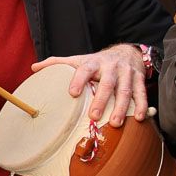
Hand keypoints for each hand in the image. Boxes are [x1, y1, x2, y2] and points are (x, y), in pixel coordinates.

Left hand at [32, 44, 148, 125]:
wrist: (126, 51)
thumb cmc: (98, 61)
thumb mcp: (79, 60)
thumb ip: (57, 63)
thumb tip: (34, 68)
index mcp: (93, 62)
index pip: (84, 69)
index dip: (78, 80)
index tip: (73, 93)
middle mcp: (111, 67)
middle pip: (107, 83)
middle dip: (101, 100)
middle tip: (94, 116)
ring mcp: (127, 73)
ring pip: (125, 90)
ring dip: (121, 107)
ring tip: (115, 123)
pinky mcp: (139, 79)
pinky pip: (141, 93)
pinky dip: (141, 105)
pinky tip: (138, 118)